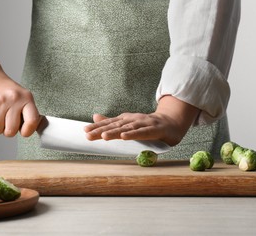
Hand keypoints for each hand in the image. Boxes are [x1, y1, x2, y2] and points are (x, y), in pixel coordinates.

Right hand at [0, 72, 40, 136]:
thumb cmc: (8, 91)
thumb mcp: (23, 97)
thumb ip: (28, 112)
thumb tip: (30, 130)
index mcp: (27, 98)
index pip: (32, 121)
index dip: (28, 131)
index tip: (24, 132)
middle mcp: (14, 99)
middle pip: (11, 130)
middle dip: (8, 131)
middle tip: (7, 123)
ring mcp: (0, 102)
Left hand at [84, 96, 199, 145]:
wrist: (170, 123)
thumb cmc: (147, 125)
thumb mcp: (127, 123)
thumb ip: (112, 122)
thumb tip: (95, 117)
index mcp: (125, 119)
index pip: (109, 123)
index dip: (97, 127)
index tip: (85, 131)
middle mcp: (132, 120)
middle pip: (115, 125)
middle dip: (101, 130)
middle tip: (89, 135)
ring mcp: (143, 123)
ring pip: (127, 129)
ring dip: (115, 132)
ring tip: (104, 136)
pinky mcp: (153, 129)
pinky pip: (142, 132)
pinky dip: (133, 134)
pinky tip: (125, 137)